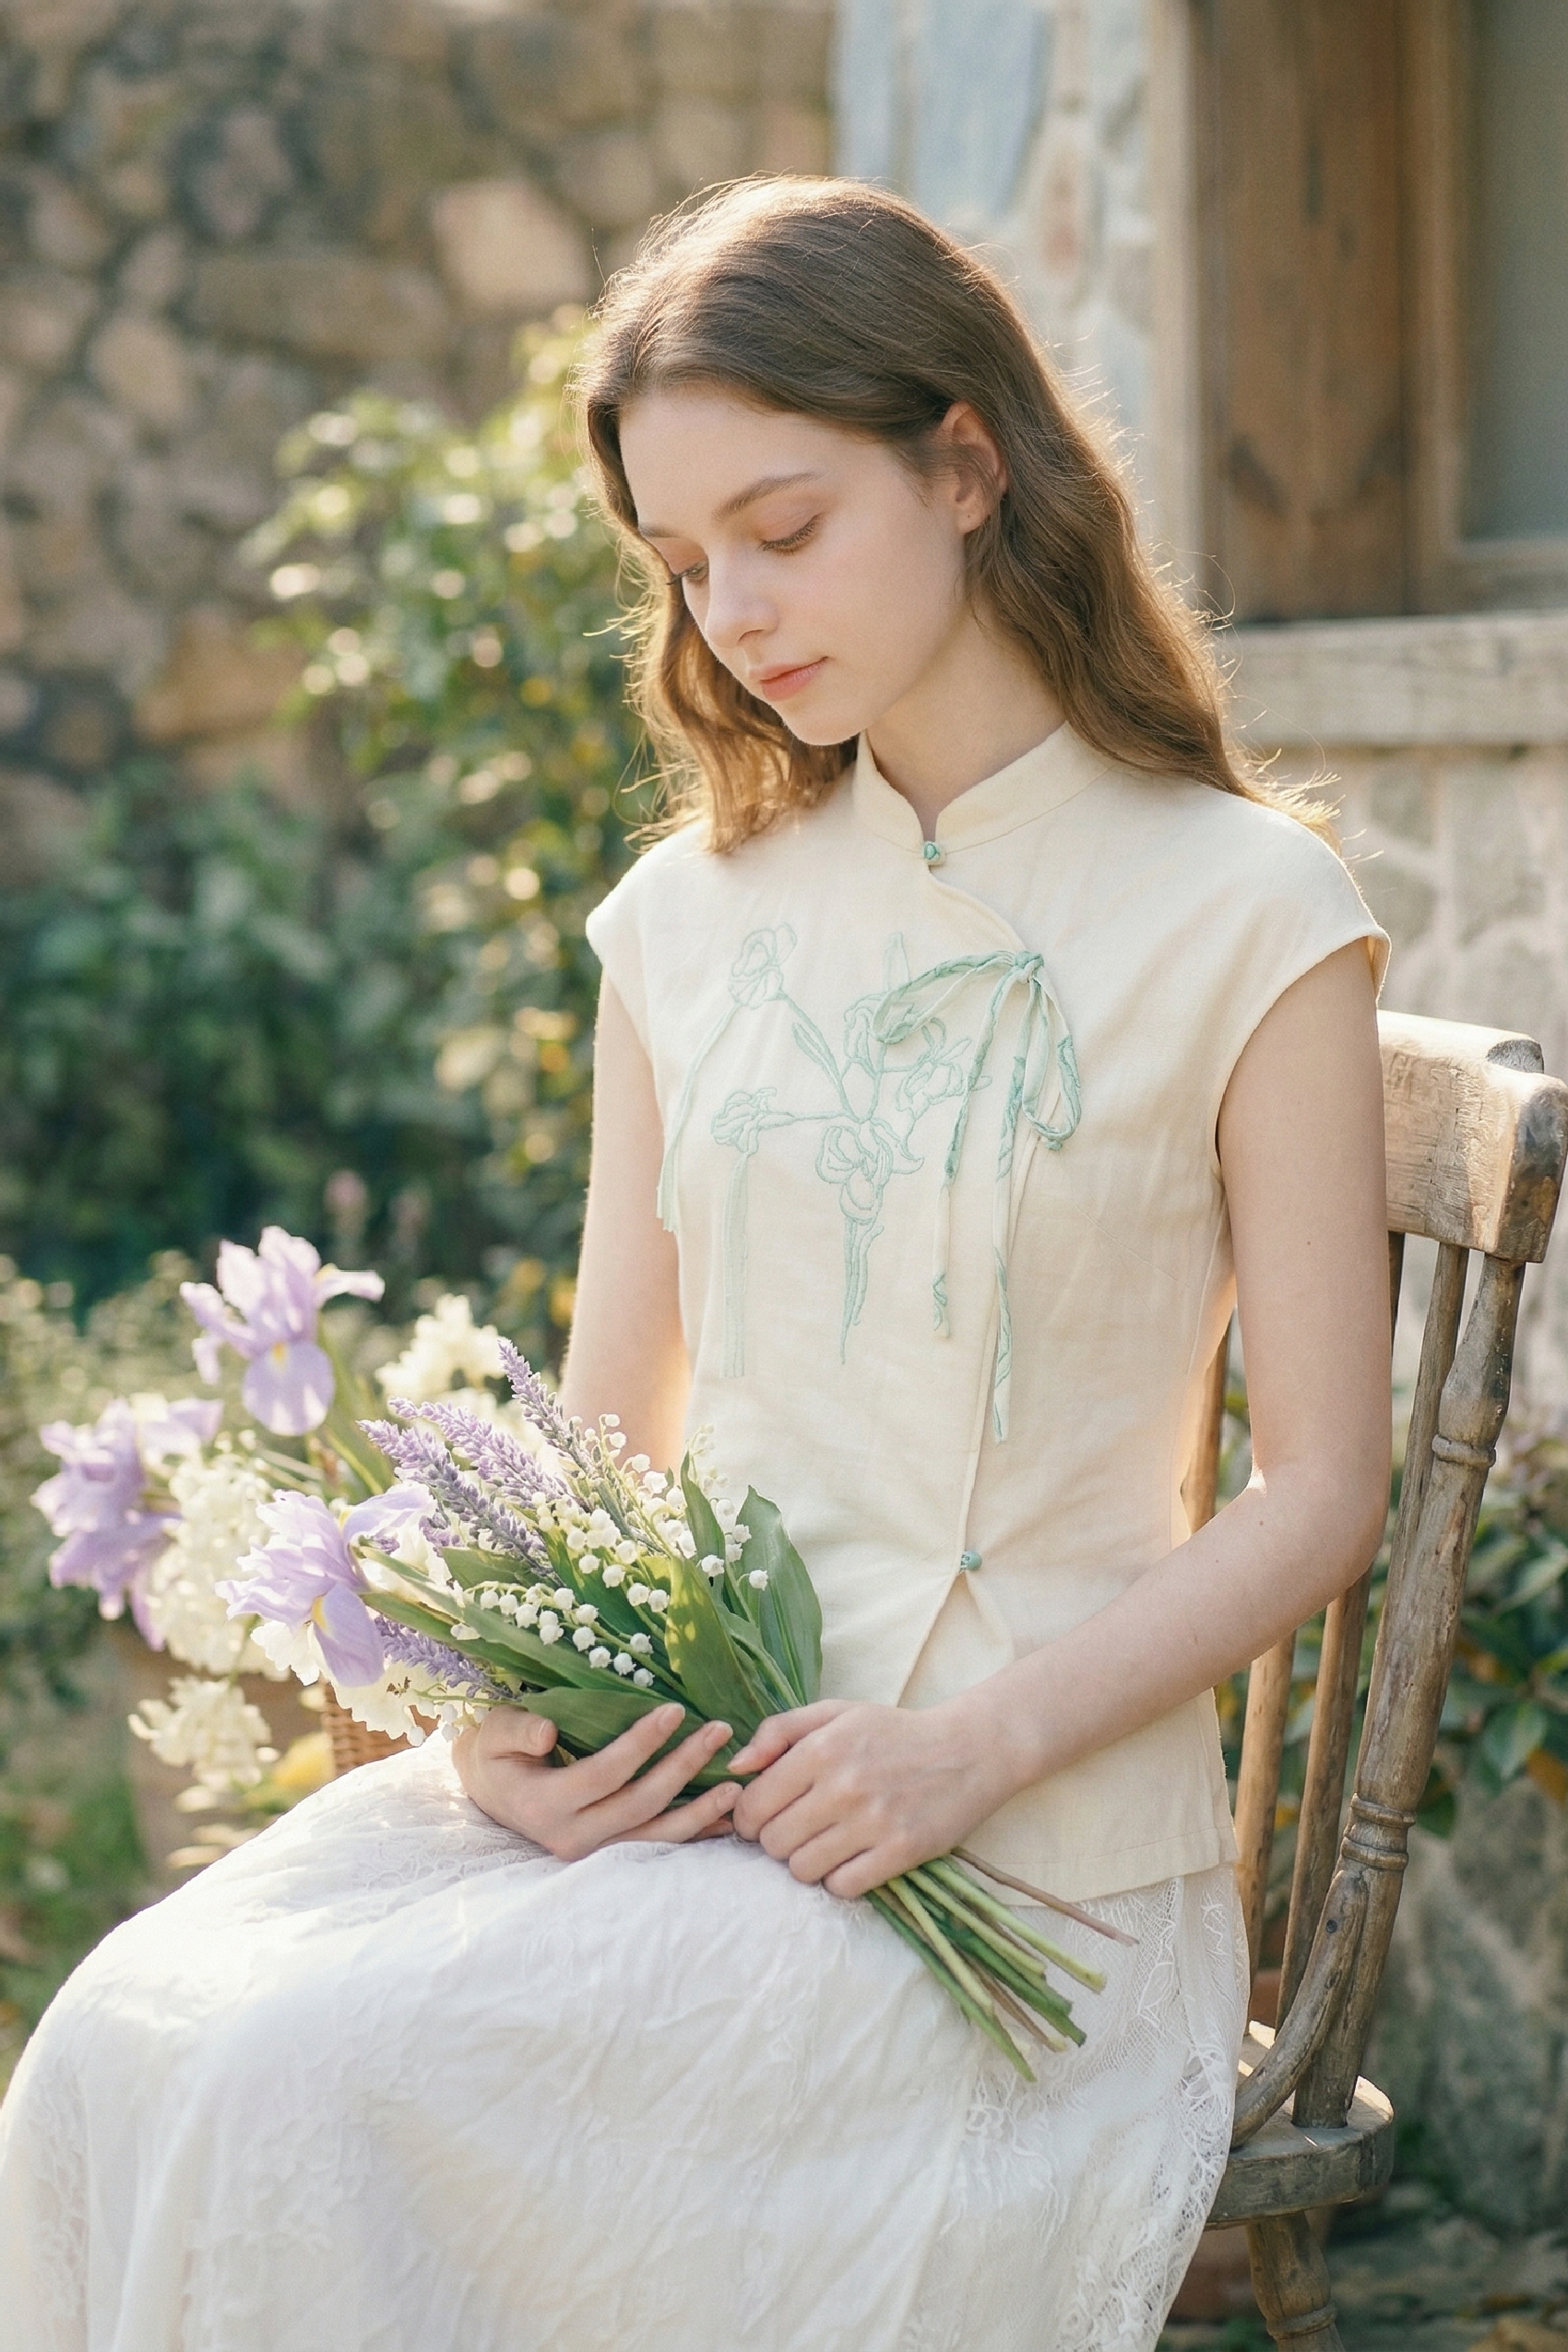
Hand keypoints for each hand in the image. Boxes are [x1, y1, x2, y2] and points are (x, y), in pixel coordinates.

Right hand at [453, 1703, 738, 1859]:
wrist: (494, 1795)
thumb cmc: (497, 1754)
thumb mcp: (494, 1734)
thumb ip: (518, 1730)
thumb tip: (547, 1733)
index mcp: (544, 1804)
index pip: (604, 1774)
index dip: (641, 1744)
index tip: (675, 1710)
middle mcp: (572, 1837)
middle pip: (639, 1804)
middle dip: (683, 1768)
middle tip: (719, 1731)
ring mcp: (593, 1852)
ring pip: (655, 1837)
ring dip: (699, 1812)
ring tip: (735, 1786)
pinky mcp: (609, 1855)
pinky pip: (657, 1847)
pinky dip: (692, 1833)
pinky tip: (725, 1820)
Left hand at [727, 1696, 1012, 1898]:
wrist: (968, 1751)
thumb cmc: (893, 1732)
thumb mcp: (835, 1714)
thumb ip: (778, 1731)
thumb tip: (735, 1767)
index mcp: (822, 1749)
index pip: (753, 1805)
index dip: (749, 1817)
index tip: (764, 1817)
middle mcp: (843, 1786)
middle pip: (773, 1843)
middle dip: (776, 1840)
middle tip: (796, 1830)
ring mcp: (873, 1822)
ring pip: (802, 1869)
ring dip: (806, 1862)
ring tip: (824, 1843)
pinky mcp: (900, 1852)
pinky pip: (842, 1886)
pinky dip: (839, 1878)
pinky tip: (851, 1857)